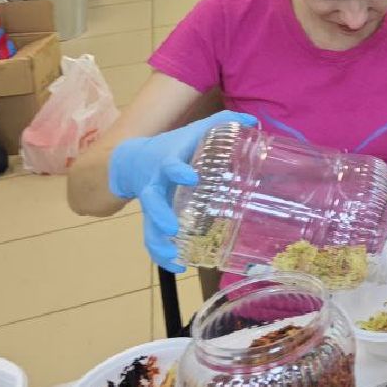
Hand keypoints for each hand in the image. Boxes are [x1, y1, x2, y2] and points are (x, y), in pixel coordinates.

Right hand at [108, 110, 258, 272]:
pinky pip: (151, 238)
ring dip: (158, 243)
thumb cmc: (175, 144)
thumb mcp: (196, 130)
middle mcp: (155, 184)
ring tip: (175, 258)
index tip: (191, 177)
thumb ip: (223, 122)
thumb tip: (253, 120)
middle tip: (172, 229)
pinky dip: (161, 254)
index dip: (177, 171)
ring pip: (148, 226)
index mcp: (167, 161)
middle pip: (151, 201)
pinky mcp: (151, 217)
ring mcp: (151, 203)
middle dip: (160, 215)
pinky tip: (177, 266)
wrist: (133, 159)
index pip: (169, 165)